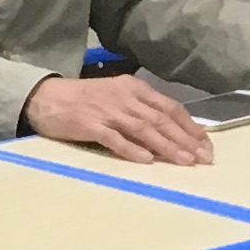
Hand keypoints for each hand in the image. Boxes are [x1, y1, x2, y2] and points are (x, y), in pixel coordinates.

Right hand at [23, 71, 213, 165]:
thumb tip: (169, 132)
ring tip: (184, 161)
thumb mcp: (116, 96)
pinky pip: (114, 138)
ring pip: (144, 129)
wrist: (44, 97)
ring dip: (166, 146)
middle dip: (185, 140)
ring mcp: (107, 111)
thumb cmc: (82, 99)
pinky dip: (131, 149)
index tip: (205, 144)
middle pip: (161, 120)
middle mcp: (124, 97)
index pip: (170, 107)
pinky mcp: (89, 124)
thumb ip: (140, 110)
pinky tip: (145, 160)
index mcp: (133, 88)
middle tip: (203, 158)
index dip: (190, 126)